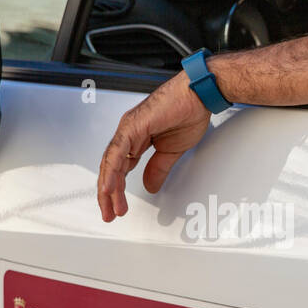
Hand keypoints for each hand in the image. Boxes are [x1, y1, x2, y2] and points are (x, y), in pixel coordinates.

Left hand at [98, 72, 210, 221]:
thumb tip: (150, 185)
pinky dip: (111, 171)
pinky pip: (117, 152)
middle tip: (110, 213)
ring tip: (109, 206)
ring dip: (109, 187)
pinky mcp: (133, 126)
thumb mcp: (171, 151)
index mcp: (136, 139)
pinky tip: (109, 187)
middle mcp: (128, 134)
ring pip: (110, 163)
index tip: (118, 207)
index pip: (120, 170)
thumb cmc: (188, 112)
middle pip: (111, 169)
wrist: (199, 94)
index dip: (117, 190)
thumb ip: (158, 168)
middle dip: (109, 194)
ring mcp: (128, 129)